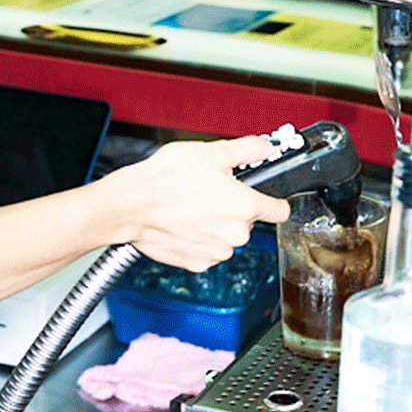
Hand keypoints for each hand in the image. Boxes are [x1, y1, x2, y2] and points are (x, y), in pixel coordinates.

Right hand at [102, 137, 291, 271]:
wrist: (130, 205)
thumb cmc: (165, 179)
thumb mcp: (212, 152)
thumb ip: (248, 150)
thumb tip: (267, 148)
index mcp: (245, 206)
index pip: (280, 210)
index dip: (275, 200)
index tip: (270, 198)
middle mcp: (235, 234)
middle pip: (249, 221)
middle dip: (236, 208)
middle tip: (213, 192)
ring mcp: (216, 252)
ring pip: (228, 237)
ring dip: (218, 224)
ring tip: (194, 206)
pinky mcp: (198, 263)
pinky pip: (209, 250)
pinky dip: (201, 238)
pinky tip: (186, 222)